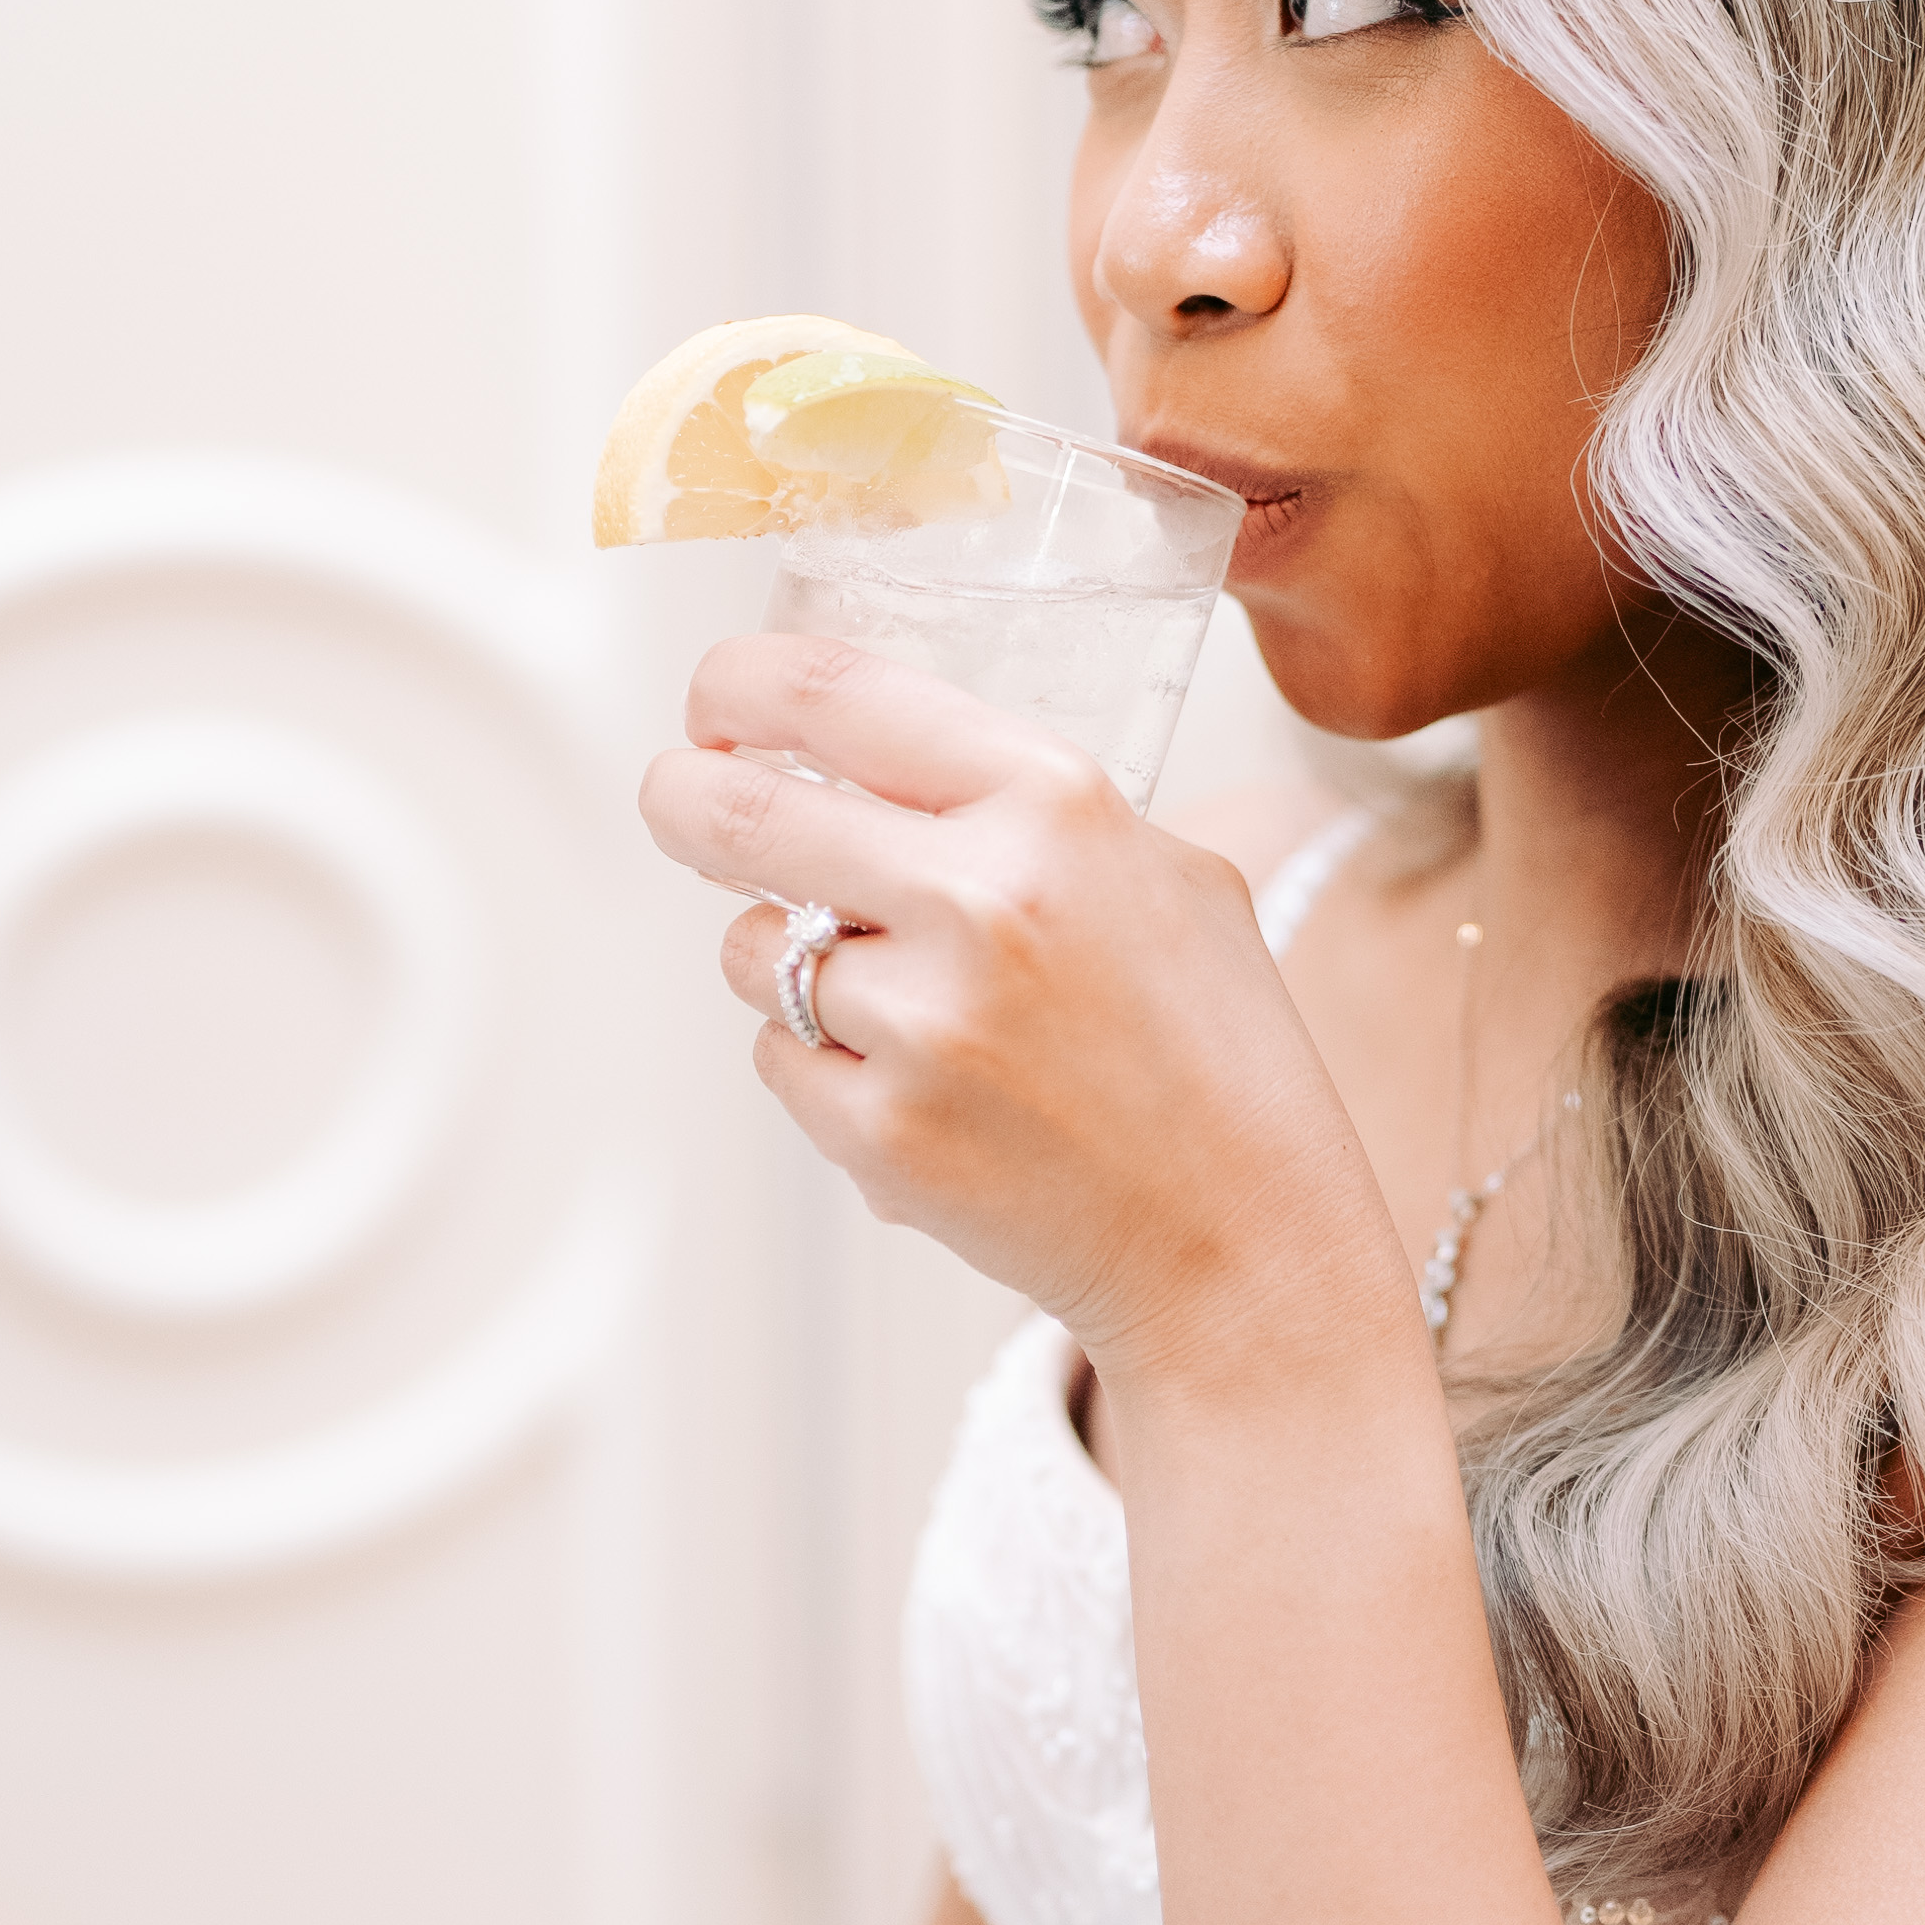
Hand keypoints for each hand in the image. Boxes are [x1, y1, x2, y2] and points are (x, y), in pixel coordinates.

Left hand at [639, 638, 1393, 1384]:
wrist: (1244, 1242)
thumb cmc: (1216, 1054)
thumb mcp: (1168, 874)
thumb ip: (1027, 808)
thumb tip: (875, 760)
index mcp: (1052, 802)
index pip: (833, 691)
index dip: (737, 683)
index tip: (713, 702)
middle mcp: (978, 896)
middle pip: (737, 810)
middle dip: (683, 798)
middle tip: (680, 802)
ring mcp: (918, 1021)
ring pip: (750, 948)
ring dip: (789, 963)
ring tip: (909, 1008)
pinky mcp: (877, 1130)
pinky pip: (778, 1057)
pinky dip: (824, 1065)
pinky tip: (929, 1090)